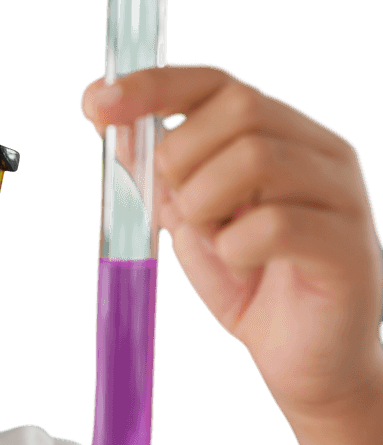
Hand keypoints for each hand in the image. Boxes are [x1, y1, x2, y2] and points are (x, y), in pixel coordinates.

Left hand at [80, 64, 382, 421]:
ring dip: (206, 204)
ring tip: (216, 239)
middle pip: (238, 108)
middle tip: (185, 210)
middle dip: (182, 159)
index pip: (216, 82)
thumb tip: (102, 111)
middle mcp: (321, 151)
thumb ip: (156, 170)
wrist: (306, 362)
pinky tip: (242, 265)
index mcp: (282, 134)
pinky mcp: (347, 247)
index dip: (153, 86)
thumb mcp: (189, 218)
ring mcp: (341, 195)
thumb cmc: (250, 282)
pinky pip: (272, 225)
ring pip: (255, 158)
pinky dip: (234, 247)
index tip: (97, 104)